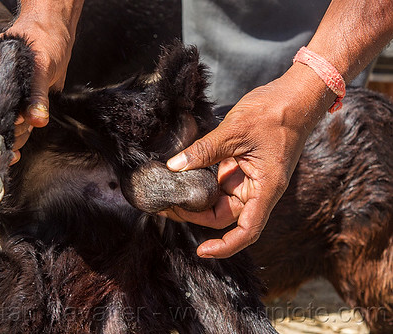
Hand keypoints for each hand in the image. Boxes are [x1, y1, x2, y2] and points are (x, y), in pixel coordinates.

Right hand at [0, 16, 75, 163]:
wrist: (49, 42)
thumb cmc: (41, 44)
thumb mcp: (42, 65)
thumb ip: (38, 93)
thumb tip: (38, 120)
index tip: (17, 116)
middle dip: (6, 128)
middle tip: (27, 120)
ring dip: (15, 134)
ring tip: (31, 119)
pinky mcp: (1, 110)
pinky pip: (2, 133)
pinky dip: (16, 138)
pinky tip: (27, 136)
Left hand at [165, 63, 332, 257]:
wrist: (296, 95)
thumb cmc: (277, 112)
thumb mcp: (235, 130)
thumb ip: (204, 150)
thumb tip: (174, 166)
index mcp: (266, 188)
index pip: (248, 231)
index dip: (226, 246)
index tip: (202, 251)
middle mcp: (258, 189)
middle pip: (225, 215)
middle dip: (195, 215)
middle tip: (166, 205)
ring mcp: (249, 178)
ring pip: (219, 200)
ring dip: (196, 198)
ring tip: (169, 190)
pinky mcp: (241, 167)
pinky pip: (219, 182)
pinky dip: (201, 181)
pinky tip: (182, 175)